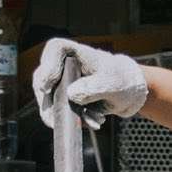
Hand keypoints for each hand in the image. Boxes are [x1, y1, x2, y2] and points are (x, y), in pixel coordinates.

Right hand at [33, 38, 148, 129]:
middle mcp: (64, 65)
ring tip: (93, 120)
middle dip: (48, 102)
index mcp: (76, 52)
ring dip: (65, 115)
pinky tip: (94, 122)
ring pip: (48, 99)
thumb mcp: (113, 84)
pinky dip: (74, 121)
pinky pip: (59, 112)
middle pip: (43, 78)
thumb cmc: (123, 81)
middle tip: (54, 120)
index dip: (48, 66)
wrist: (128, 94)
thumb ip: (94, 88)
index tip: (47, 87)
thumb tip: (71, 94)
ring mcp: (62, 82)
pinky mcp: (64, 99)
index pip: (55, 49)